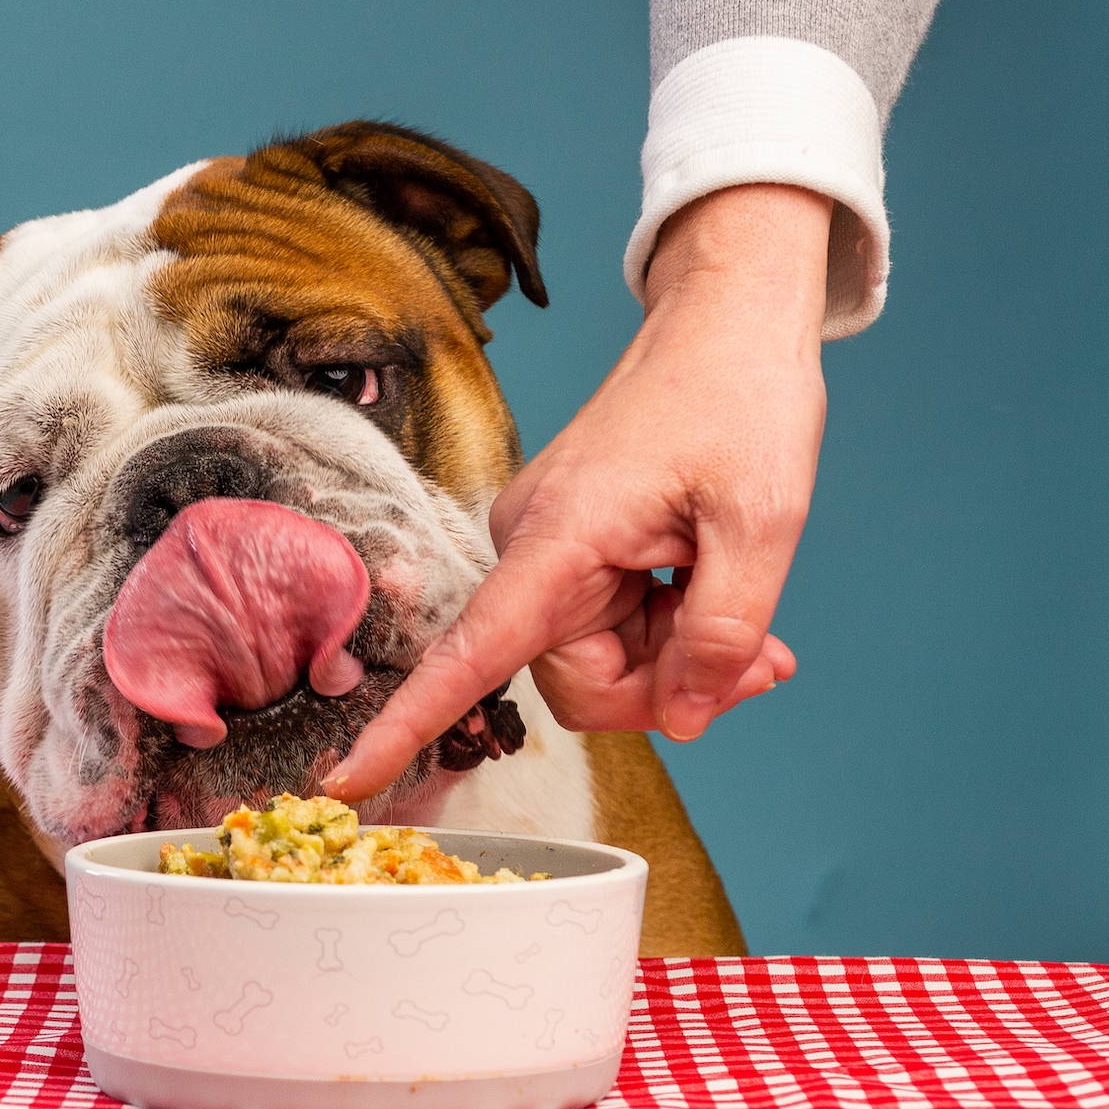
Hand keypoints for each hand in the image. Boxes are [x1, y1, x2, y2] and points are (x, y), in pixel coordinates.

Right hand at [326, 183, 830, 800]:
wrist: (725, 322)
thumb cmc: (741, 400)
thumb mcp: (763, 524)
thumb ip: (723, 634)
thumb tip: (685, 718)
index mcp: (557, 538)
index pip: (467, 656)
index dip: (404, 726)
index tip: (344, 785)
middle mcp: (530, 549)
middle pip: (575, 685)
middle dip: (665, 687)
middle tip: (757, 664)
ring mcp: (546, 549)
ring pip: (597, 663)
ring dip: (676, 658)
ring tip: (752, 621)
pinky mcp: (567, 548)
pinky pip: (604, 628)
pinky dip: (667, 631)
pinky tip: (719, 601)